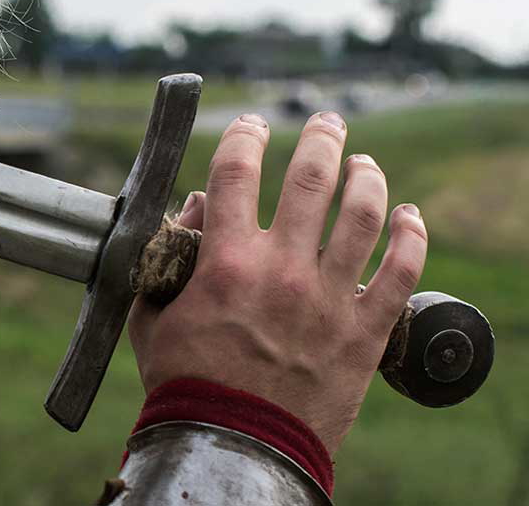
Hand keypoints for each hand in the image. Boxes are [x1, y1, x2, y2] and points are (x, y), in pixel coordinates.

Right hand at [127, 112, 428, 453]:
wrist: (234, 445)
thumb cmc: (187, 383)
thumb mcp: (154, 317)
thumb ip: (168, 260)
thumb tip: (195, 212)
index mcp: (227, 263)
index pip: (236, 173)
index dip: (244, 137)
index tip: (251, 125)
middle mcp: (283, 270)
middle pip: (311, 179)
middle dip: (321, 138)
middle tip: (327, 123)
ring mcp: (330, 299)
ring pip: (364, 215)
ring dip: (368, 177)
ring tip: (365, 164)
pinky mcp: (365, 331)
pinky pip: (403, 272)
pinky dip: (413, 236)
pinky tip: (410, 216)